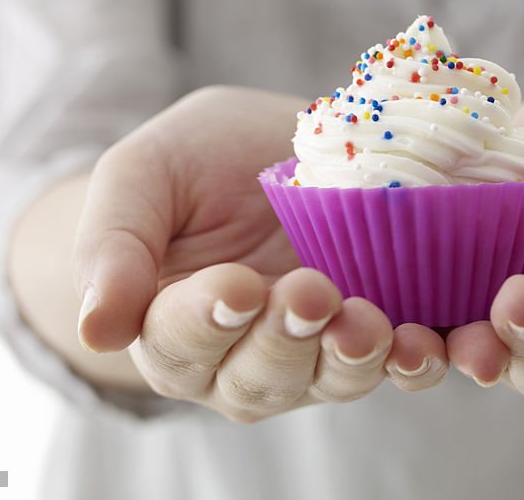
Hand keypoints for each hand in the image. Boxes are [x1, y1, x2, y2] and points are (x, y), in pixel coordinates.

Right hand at [74, 86, 446, 422]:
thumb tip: (96, 329)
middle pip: (259, 376)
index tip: (234, 286)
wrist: (272, 142)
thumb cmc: (196, 160)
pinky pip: (398, 362)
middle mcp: (241, 355)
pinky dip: (415, 360)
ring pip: (330, 380)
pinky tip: (427, 341)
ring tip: (368, 324)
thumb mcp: (142, 175)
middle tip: (309, 292)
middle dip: (286, 340)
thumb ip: (113, 246)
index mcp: (171, 323)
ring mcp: (315, 350)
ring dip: (352, 359)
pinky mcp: (377, 331)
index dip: (205, 321)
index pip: (179, 341)